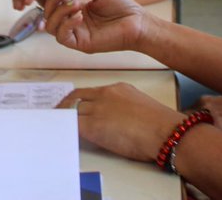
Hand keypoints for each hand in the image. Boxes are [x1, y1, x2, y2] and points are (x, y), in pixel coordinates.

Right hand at [42, 0, 147, 53]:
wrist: (137, 22)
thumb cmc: (123, 8)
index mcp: (74, 5)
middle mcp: (70, 18)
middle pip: (46, 10)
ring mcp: (74, 31)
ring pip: (50, 23)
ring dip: (59, 10)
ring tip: (76, 3)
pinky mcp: (78, 43)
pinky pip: (61, 35)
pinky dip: (67, 23)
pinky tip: (79, 15)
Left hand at [58, 83, 183, 161]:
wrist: (164, 131)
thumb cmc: (160, 124)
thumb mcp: (139, 105)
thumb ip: (122, 107)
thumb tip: (114, 118)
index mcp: (118, 88)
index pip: (89, 91)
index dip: (78, 100)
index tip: (73, 106)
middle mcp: (104, 95)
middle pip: (76, 98)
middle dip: (65, 106)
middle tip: (58, 115)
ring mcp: (97, 109)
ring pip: (71, 111)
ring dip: (64, 118)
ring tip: (58, 126)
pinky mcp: (93, 126)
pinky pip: (72, 125)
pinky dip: (66, 128)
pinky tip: (64, 133)